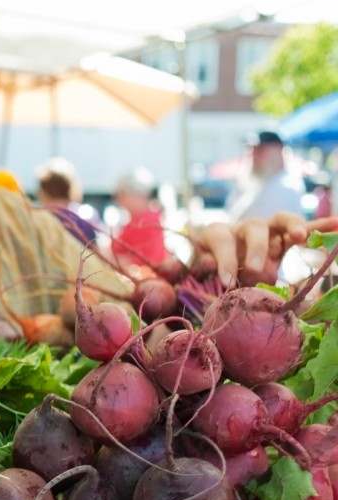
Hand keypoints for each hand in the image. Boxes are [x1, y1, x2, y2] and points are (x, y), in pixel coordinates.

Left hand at [191, 213, 337, 286]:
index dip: (223, 257)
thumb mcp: (189, 270)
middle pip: (253, 227)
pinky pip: (304, 228)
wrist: (221, 266)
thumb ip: (184, 267)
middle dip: (255, 247)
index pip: (220, 238)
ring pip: (279, 220)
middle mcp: (242, 228)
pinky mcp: (284, 237)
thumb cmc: (205, 269)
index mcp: (215, 234)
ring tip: (299, 236)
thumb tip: (177, 266)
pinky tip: (336, 224)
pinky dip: (320, 226)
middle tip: (255, 270)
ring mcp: (266, 231)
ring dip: (290, 226)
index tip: (227, 279)